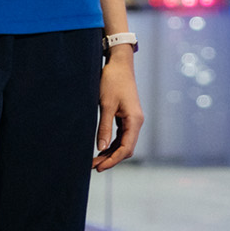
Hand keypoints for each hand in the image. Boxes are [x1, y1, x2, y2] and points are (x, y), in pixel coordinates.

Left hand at [93, 52, 142, 170]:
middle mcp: (136, 122)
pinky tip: (101, 148)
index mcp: (134, 120)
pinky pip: (121, 135)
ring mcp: (132, 119)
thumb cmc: (113, 81)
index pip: (126, 148)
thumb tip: (101, 148)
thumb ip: (104, 127)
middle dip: (111, 159)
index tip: (99, 167)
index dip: (113, 160)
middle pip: (126, 148)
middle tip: (93, 166)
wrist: (119, 64)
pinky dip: (112, 143)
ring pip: (123, 143)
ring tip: (95, 160)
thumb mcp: (106, 104)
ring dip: (110, 152)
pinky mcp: (126, 116)